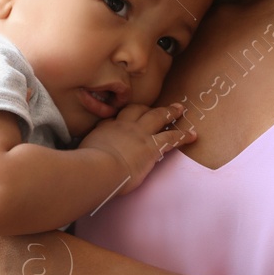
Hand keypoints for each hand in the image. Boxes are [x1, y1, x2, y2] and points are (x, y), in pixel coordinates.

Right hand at [77, 102, 193, 195]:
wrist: (100, 167)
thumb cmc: (87, 165)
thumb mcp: (81, 153)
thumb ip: (84, 151)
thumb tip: (81, 159)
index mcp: (105, 129)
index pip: (112, 119)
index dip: (118, 118)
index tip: (120, 121)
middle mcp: (123, 126)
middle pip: (137, 110)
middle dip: (148, 108)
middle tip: (156, 107)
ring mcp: (139, 134)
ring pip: (157, 117)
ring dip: (169, 112)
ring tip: (179, 109)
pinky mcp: (152, 146)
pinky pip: (172, 137)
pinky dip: (183, 135)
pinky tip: (193, 135)